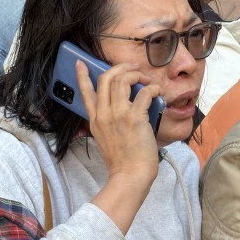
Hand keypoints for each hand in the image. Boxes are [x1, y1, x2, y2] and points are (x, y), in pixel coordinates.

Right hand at [77, 59, 159, 230]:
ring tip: (147, 80)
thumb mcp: (106, 140)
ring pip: (123, 80)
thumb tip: (123, 108)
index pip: (85, 92)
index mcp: (95, 120)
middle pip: (106, 78)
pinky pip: (144, 93)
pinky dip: (153, 89)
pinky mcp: (135, 118)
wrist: (129, 176)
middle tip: (133, 68)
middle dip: (121, 67)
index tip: (80, 63)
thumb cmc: (123, 161)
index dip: (82, 75)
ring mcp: (118, 115)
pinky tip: (158, 93)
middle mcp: (104, 114)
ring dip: (137, 75)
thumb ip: (109, 123)